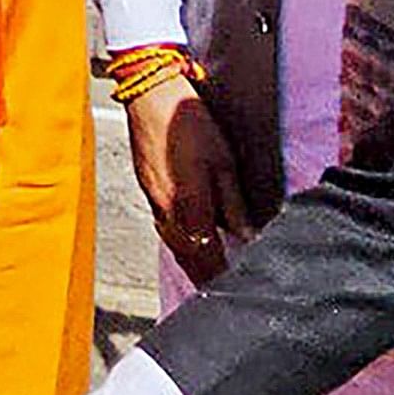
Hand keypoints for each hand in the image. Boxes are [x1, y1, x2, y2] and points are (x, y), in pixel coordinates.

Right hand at [126, 74, 251, 284]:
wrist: (150, 99)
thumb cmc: (190, 125)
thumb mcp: (223, 162)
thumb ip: (233, 203)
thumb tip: (245, 236)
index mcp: (188, 206)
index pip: (207, 257)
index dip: (222, 277)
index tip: (237, 291)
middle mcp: (166, 212)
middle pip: (188, 258)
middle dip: (205, 279)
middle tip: (224, 295)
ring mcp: (154, 202)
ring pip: (175, 245)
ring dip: (193, 264)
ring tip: (211, 277)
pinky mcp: (148, 192)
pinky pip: (167, 229)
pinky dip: (182, 243)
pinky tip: (193, 243)